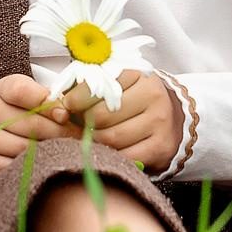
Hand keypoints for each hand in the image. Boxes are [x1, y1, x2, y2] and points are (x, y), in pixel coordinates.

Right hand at [0, 73, 77, 180]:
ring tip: (66, 150)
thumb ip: (49, 99)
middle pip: (31, 124)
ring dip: (50, 150)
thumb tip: (70, 113)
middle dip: (60, 132)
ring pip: (26, 148)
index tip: (65, 115)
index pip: (23, 92)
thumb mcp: (31, 97)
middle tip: (79, 138)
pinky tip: (44, 163)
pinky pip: (15, 167)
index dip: (48, 104)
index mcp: (3, 89)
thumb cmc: (19, 113)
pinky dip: (33, 167)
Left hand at [64, 69, 182, 172]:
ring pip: (111, 138)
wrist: (172, 118)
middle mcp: (152, 95)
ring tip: (92, 138)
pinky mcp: (160, 147)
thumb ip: (90, 87)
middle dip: (85, 123)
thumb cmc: (134, 99)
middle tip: (81, 126)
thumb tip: (58, 103)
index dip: (77, 98)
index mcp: (138, 73)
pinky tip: (107, 152)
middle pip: (101, 115)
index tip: (67, 106)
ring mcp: (159, 122)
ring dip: (95, 141)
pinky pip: (125, 157)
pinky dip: (110, 157)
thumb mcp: (117, 83)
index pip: (100, 84)